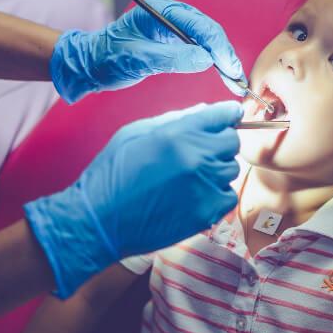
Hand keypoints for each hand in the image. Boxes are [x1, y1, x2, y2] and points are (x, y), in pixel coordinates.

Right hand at [24, 101, 241, 297]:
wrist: (99, 220)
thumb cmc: (111, 174)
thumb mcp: (135, 133)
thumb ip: (174, 120)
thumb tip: (205, 111)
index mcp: (178, 133)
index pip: (224, 114)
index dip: (228, 114)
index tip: (229, 117)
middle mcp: (196, 157)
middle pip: (232, 142)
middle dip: (218, 144)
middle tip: (198, 154)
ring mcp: (204, 186)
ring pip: (230, 169)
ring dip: (215, 171)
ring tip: (188, 179)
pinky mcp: (206, 213)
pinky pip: (227, 197)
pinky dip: (216, 196)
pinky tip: (194, 197)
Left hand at [50, 0, 245, 102]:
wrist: (91, 64)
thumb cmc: (107, 57)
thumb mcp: (137, 58)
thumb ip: (172, 57)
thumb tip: (205, 59)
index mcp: (161, 11)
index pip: (199, 25)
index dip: (218, 46)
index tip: (229, 67)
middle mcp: (170, 15)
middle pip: (208, 31)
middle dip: (225, 54)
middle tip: (236, 78)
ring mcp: (173, 28)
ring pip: (207, 41)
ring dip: (222, 59)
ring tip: (234, 80)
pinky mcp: (174, 42)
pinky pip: (200, 49)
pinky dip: (213, 62)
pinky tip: (222, 75)